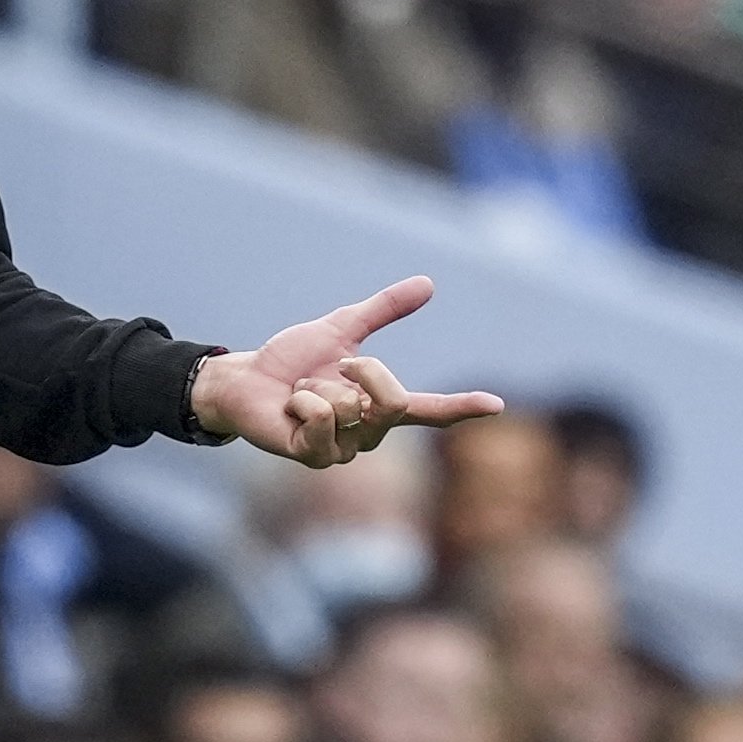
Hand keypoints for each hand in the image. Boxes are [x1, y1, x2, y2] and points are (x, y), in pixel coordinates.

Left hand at [189, 276, 502, 466]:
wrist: (245, 377)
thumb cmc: (291, 359)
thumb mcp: (340, 328)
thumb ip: (383, 310)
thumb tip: (428, 283)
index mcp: (379, 404)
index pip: (430, 409)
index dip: (462, 407)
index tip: (497, 404)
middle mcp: (369, 433)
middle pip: (394, 401)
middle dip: (362, 372)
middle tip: (333, 369)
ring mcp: (344, 450)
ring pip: (351, 407)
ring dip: (317, 386)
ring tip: (300, 392)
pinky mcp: (314, 457)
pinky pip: (321, 420)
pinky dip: (301, 401)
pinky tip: (290, 407)